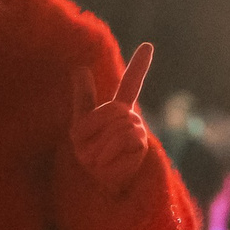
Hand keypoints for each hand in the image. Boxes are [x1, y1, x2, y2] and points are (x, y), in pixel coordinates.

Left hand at [70, 42, 155, 194]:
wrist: (102, 183)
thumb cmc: (91, 154)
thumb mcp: (80, 126)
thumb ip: (84, 98)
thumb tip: (80, 68)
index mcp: (118, 109)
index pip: (131, 83)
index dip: (139, 65)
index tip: (148, 45)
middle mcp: (131, 117)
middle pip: (112, 109)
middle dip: (94, 131)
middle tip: (92, 150)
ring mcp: (138, 130)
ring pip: (115, 126)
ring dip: (98, 146)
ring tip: (99, 159)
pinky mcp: (141, 144)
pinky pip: (119, 139)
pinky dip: (106, 154)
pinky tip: (107, 164)